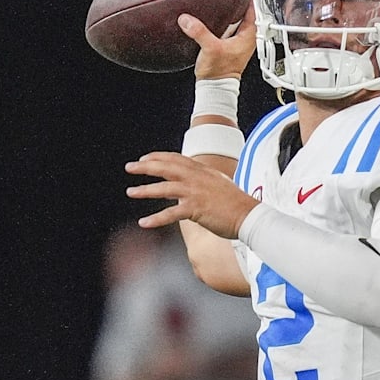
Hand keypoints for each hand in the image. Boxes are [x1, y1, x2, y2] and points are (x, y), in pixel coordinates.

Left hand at [125, 151, 259, 238]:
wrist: (249, 215)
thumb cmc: (237, 203)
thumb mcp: (219, 184)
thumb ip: (204, 181)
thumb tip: (191, 185)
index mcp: (202, 171)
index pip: (176, 159)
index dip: (158, 157)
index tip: (145, 159)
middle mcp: (197, 178)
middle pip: (166, 167)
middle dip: (145, 166)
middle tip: (130, 167)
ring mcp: (195, 193)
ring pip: (164, 188)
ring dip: (145, 190)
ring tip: (130, 191)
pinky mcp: (195, 209)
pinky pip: (170, 214)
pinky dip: (156, 218)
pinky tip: (143, 223)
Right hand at [178, 2, 256, 79]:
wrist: (215, 87)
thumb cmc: (220, 73)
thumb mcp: (210, 48)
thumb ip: (199, 32)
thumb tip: (187, 19)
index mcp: (248, 36)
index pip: (253, 10)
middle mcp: (246, 39)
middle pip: (244, 14)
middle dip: (237, 3)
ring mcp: (238, 43)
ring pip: (235, 22)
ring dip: (229, 14)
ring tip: (221, 3)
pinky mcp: (228, 47)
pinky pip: (227, 30)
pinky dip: (222, 23)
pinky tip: (214, 20)